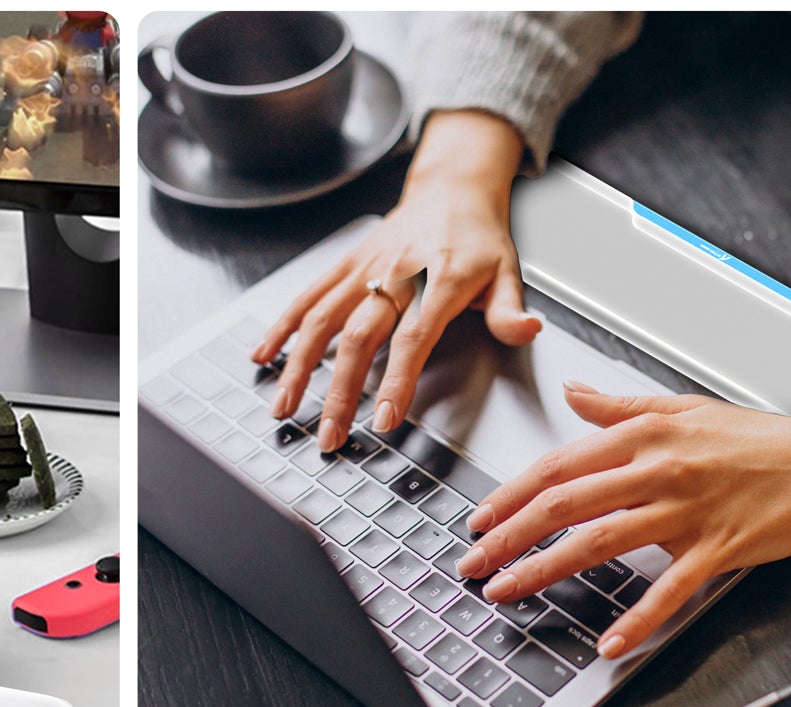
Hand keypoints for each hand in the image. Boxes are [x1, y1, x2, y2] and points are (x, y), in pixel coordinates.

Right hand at [256, 111, 538, 452]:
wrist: (451, 185)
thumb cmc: (479, 236)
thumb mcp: (508, 271)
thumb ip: (510, 311)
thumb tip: (527, 332)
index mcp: (439, 281)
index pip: (414, 339)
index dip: (397, 381)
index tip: (383, 420)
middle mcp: (396, 275)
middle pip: (359, 339)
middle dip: (339, 393)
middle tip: (330, 436)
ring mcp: (364, 270)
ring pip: (322, 320)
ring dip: (299, 368)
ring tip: (283, 408)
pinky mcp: (345, 266)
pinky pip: (307, 297)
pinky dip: (282, 328)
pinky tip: (263, 357)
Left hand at [455, 387, 790, 657]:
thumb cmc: (758, 439)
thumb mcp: (684, 409)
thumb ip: (621, 407)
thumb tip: (573, 394)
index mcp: (643, 438)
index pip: (558, 467)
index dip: (509, 497)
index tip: (477, 522)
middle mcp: (657, 471)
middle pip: (563, 505)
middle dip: (508, 537)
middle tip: (473, 566)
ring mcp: (686, 511)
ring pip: (599, 542)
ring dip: (544, 570)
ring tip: (507, 593)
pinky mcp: (717, 547)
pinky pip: (669, 588)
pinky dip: (638, 618)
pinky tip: (608, 642)